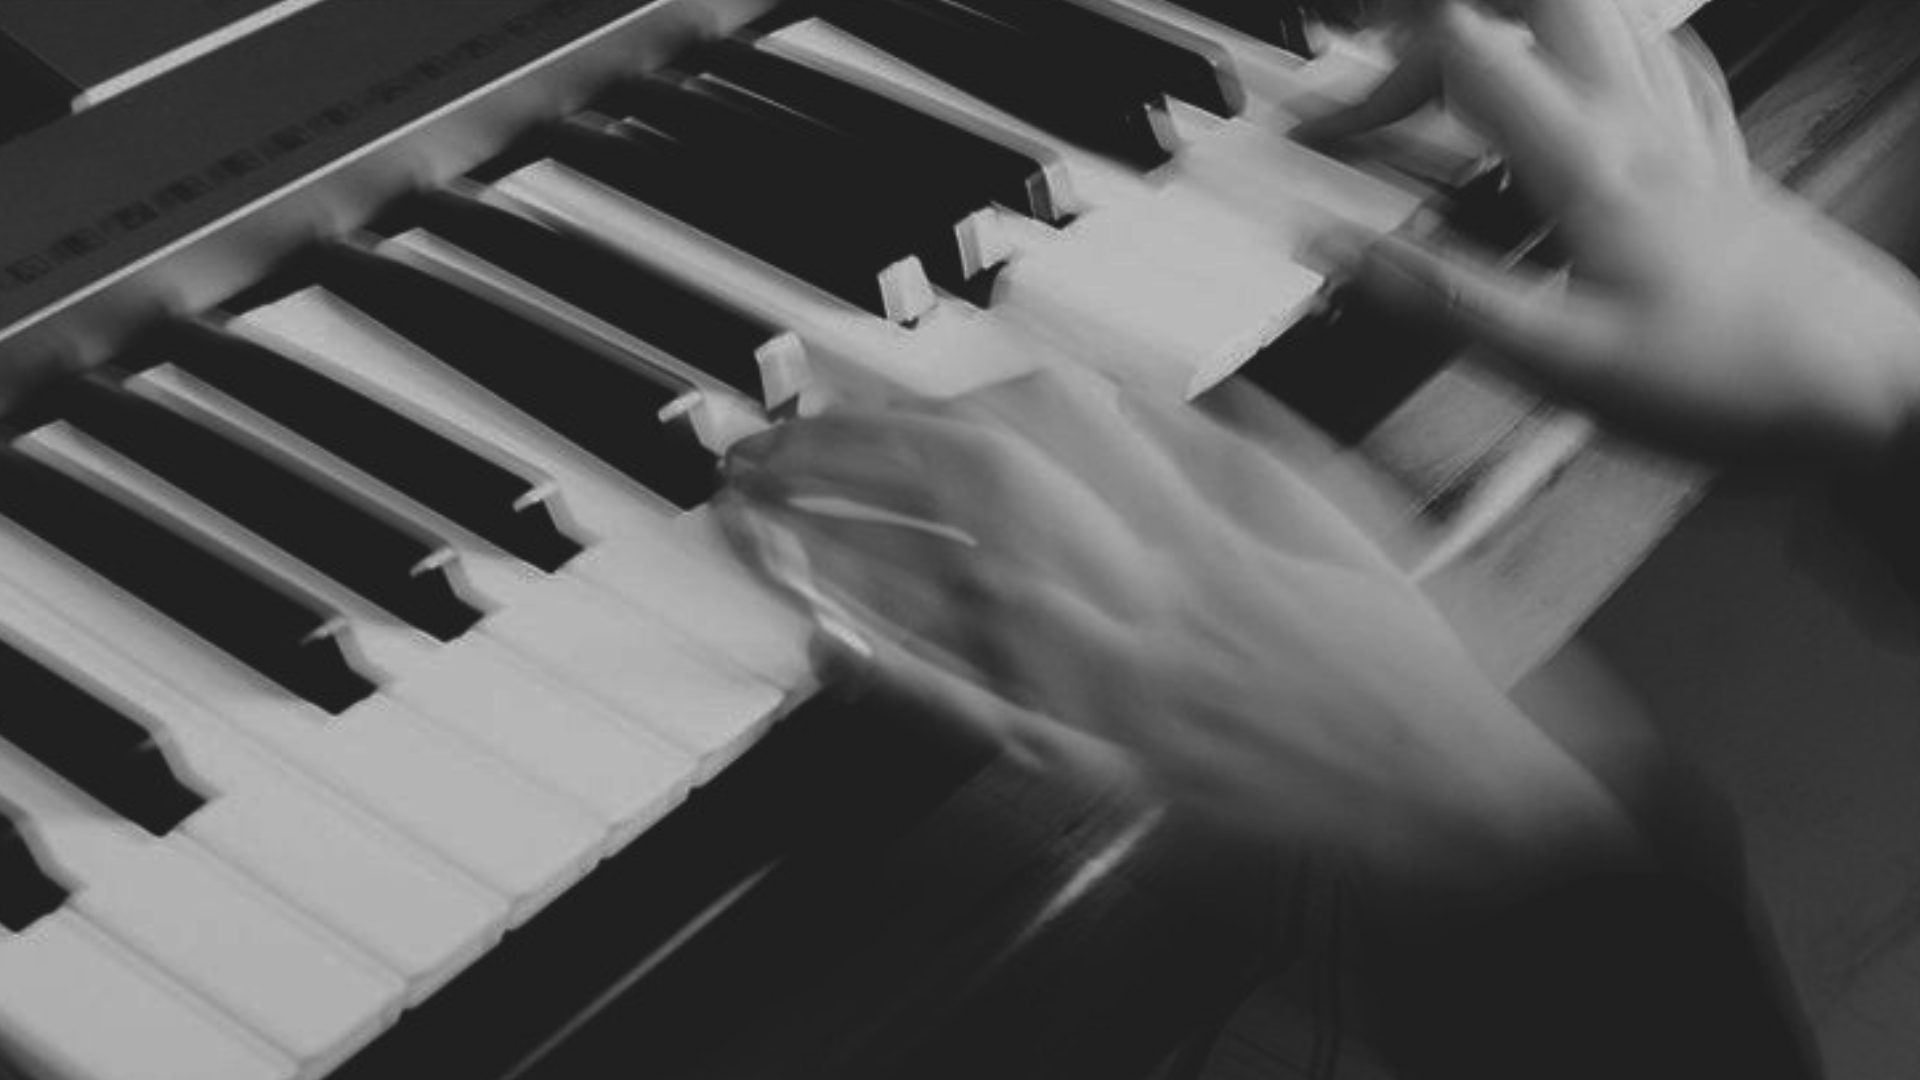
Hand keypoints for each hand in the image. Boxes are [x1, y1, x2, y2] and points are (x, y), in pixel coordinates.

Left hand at [718, 370, 1637, 896]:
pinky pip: (979, 720)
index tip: (867, 387)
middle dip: (843, 457)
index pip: (1037, 424)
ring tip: (746, 515)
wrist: (1452, 804)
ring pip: (946, 595)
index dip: (933, 397)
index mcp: (1200, 526)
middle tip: (759, 444)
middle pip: (961, 493)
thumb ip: (1215, 438)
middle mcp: (1139, 599)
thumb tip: (1110, 385)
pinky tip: (818, 640)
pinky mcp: (1099, 773)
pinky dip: (889, 676)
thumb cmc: (1400, 660)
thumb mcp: (1329, 512)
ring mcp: (1110, 693)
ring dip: (829, 546)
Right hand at [1300, 0, 1919, 467]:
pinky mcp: (1721, 168)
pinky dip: (1609, 51)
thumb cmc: (1737, 381)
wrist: (1876, 393)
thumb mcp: (1559, 361)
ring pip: (1602, 19)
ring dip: (1523, 16)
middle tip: (1394, 41)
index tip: (1325, 99)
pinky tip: (1598, 73)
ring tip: (1466, 46)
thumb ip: (1439, 297)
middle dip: (1451, 12)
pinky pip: (1664, 67)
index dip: (1379, 58)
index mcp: (1589, 165)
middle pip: (1540, 0)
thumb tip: (1336, 249)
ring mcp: (1688, 140)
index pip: (1464, 51)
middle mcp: (1639, 129)